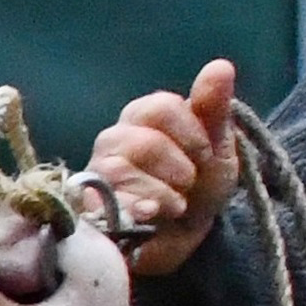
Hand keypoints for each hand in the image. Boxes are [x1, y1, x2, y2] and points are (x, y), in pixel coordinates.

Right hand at [89, 61, 240, 275]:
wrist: (182, 240)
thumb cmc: (199, 189)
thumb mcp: (217, 148)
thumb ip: (214, 109)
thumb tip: (220, 65)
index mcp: (143, 118)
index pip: (160, 107)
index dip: (191, 134)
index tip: (205, 156)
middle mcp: (113, 140)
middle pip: (143, 142)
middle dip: (178, 169)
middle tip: (187, 185)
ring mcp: (95, 173)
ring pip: (121, 172)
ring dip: (162, 193)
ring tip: (174, 206)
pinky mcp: (85, 207)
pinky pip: (104, 201)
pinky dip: (137, 209)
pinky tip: (151, 215)